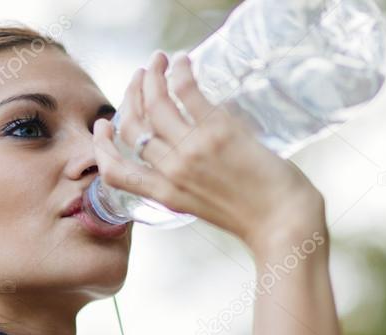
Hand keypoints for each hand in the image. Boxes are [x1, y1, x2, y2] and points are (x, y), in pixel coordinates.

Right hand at [92, 51, 325, 253]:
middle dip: (132, 95)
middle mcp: (172, 171)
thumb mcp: (205, 207)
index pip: (116, 170)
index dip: (102, 146)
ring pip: (155, 102)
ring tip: (158, 61)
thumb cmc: (254, 217)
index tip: (104, 126)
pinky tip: (183, 62)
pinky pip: (186, 90)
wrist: (283, 222)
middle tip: (140, 76)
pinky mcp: (216, 131)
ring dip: (152, 75)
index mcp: (166, 195)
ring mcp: (192, 149)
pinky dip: (179, 71)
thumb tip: (184, 151)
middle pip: (133, 125)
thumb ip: (187, 183)